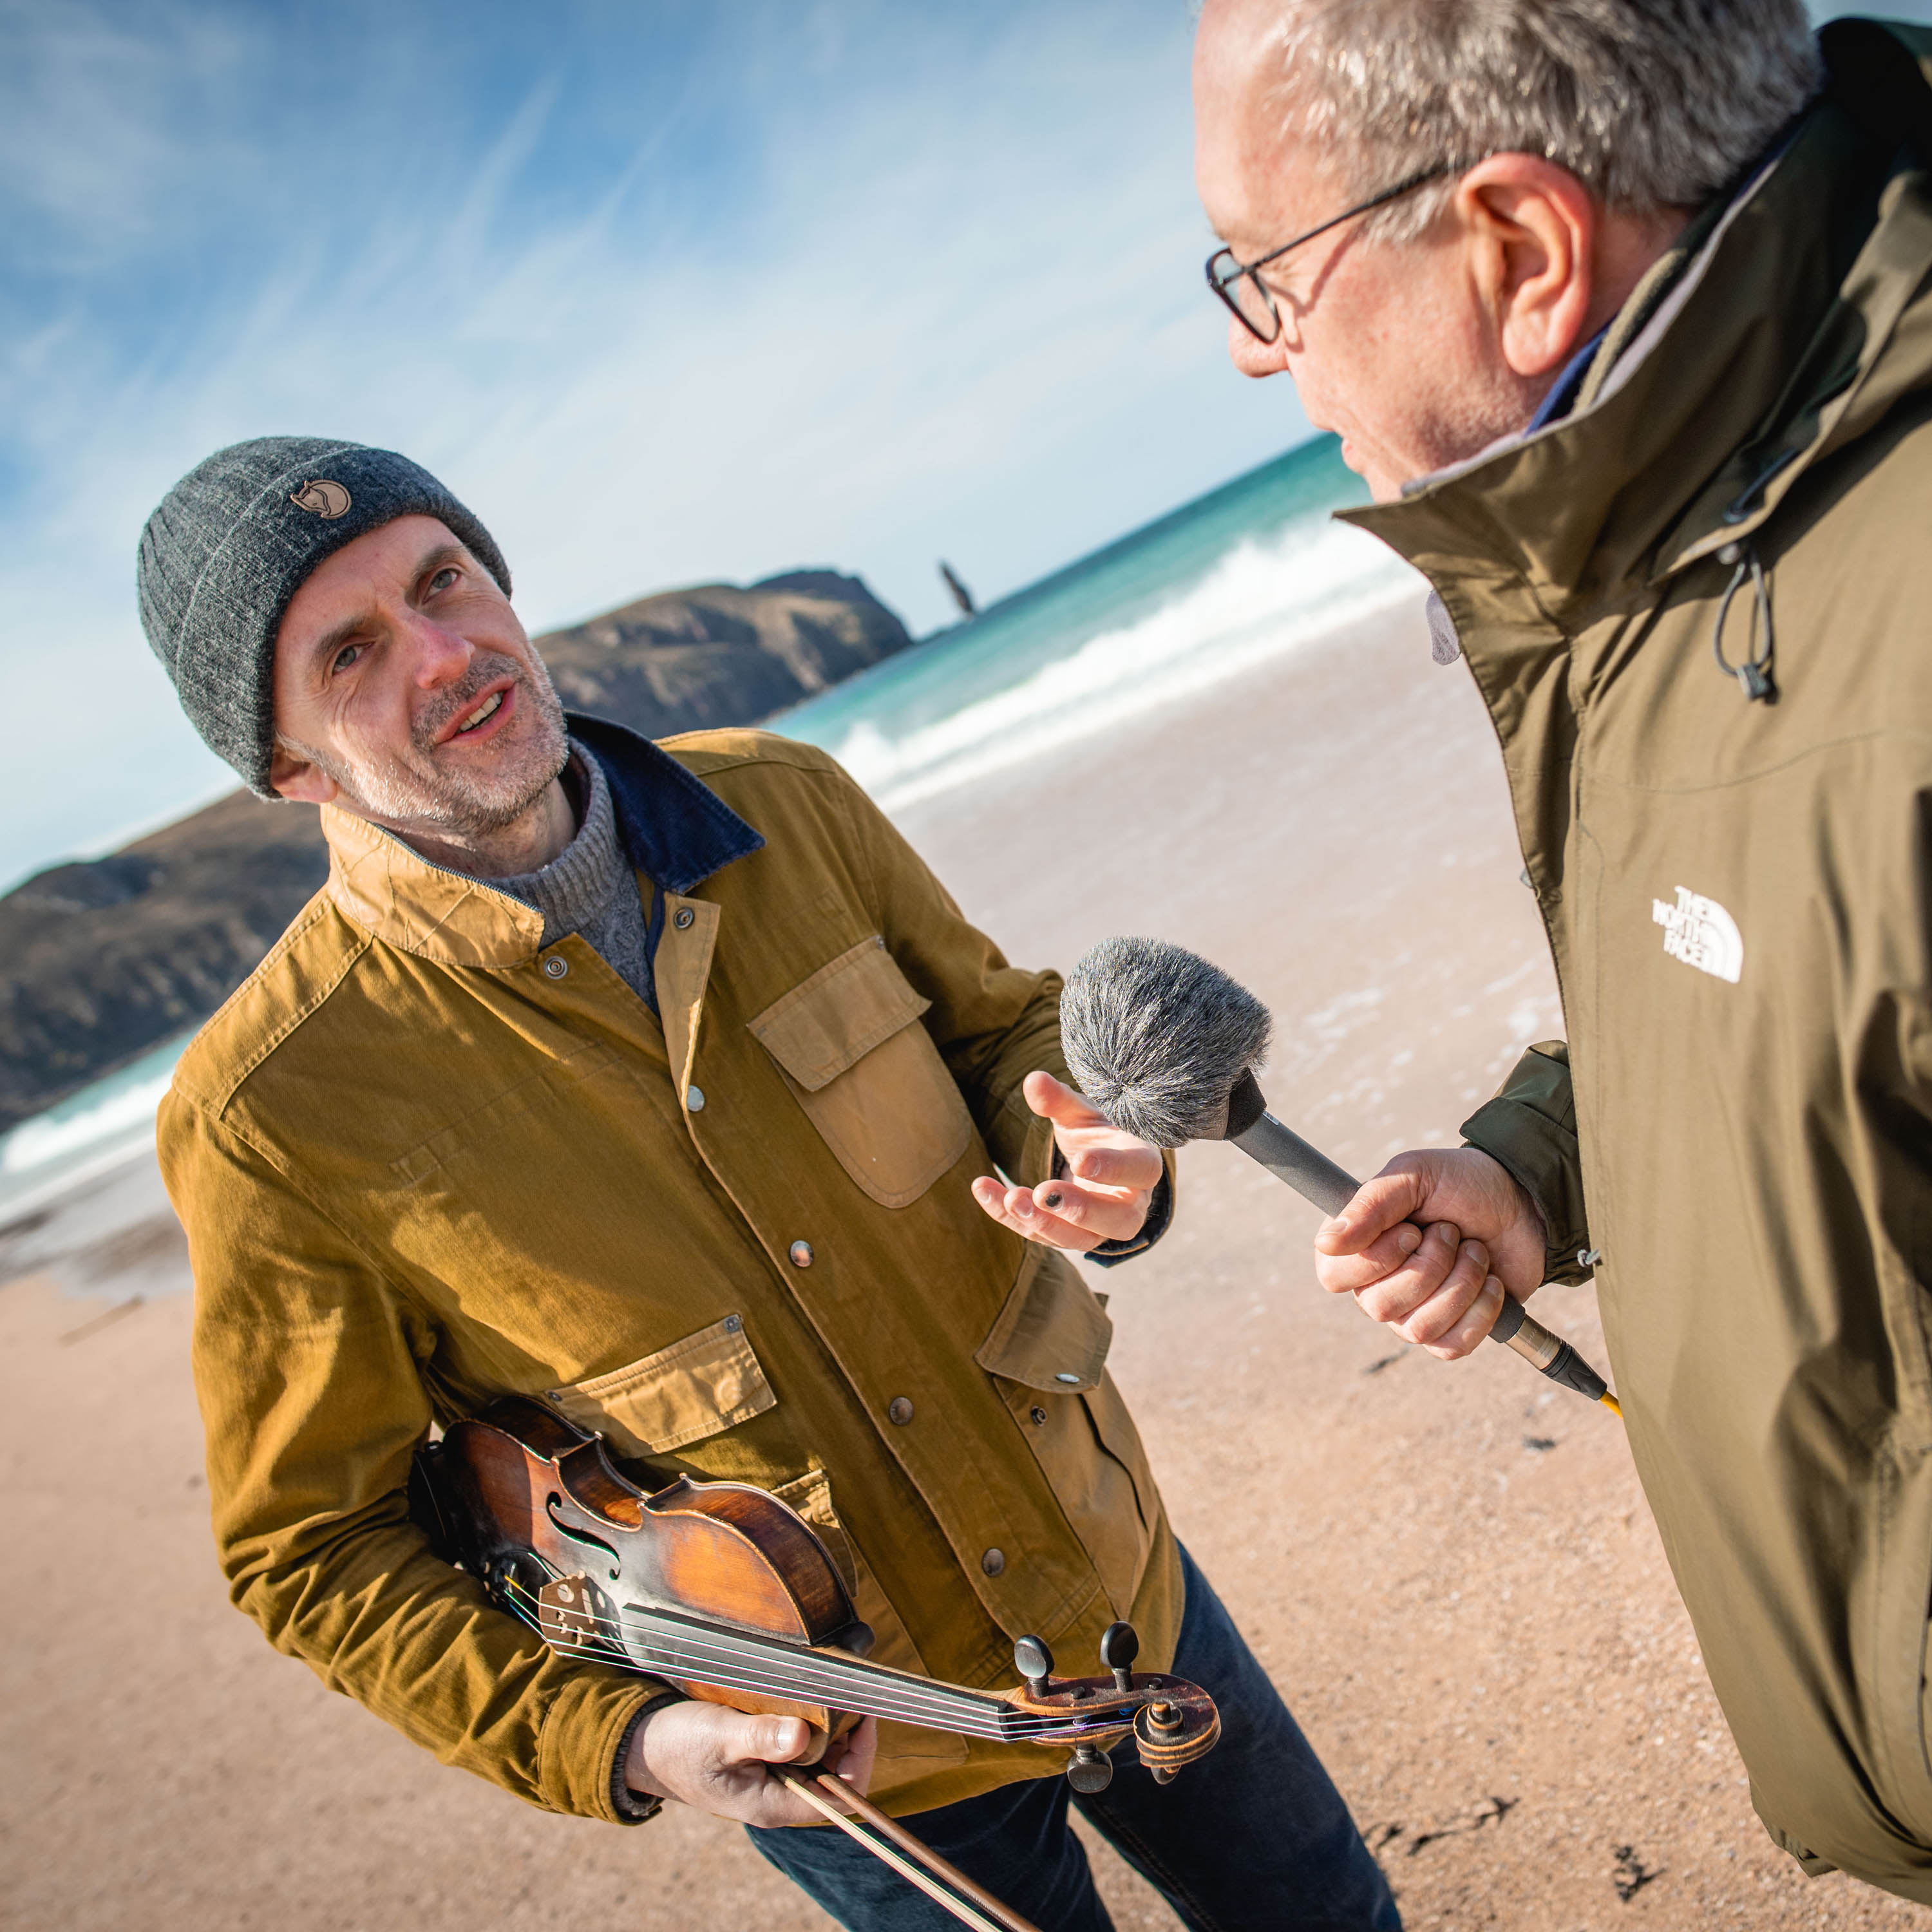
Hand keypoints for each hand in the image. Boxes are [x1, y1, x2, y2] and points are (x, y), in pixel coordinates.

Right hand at [624, 1700, 876, 1825]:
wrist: (644, 1744)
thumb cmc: (678, 1745)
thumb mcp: (719, 1736)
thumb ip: (761, 1737)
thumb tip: (803, 1736)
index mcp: (773, 1804)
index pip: (840, 1797)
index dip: (860, 1759)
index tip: (863, 1716)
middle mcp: (780, 1795)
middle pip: (837, 1774)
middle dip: (850, 1736)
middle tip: (851, 1693)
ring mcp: (773, 1776)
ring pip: (822, 1756)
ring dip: (832, 1725)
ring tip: (834, 1688)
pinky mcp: (765, 1756)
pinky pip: (802, 1743)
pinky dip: (811, 1720)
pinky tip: (808, 1694)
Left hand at [971, 1071, 1162, 1253]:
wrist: (1096, 1162)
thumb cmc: (1097, 1135)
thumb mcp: (1082, 1114)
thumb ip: (1060, 1101)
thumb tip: (1033, 1081)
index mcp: (1142, 1164)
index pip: (1140, 1171)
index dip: (1112, 1169)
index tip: (1079, 1161)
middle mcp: (1129, 1204)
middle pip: (1117, 1220)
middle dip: (1079, 1209)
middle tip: (1044, 1193)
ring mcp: (1100, 1228)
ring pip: (1079, 1239)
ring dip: (1043, 1223)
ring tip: (1012, 1198)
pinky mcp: (1068, 1237)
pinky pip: (1040, 1235)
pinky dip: (1009, 1216)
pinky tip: (983, 1189)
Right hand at [1312, 1147, 1546, 1359]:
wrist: (1524, 1203)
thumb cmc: (1461, 1183)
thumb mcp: (1414, 1175)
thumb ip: (1370, 1204)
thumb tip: (1327, 1242)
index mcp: (1356, 1245)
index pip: (1333, 1276)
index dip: (1375, 1259)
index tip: (1411, 1230)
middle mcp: (1376, 1285)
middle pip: (1380, 1307)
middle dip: (1431, 1265)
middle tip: (1451, 1233)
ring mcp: (1412, 1313)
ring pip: (1419, 1329)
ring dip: (1461, 1283)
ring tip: (1475, 1252)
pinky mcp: (1450, 1332)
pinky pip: (1451, 1347)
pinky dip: (1480, 1312)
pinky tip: (1492, 1283)